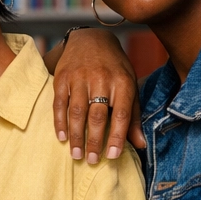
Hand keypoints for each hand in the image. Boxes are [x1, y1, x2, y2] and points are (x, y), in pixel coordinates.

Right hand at [51, 28, 143, 162]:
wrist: (90, 39)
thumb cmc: (114, 67)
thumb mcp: (129, 86)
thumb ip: (134, 115)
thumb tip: (141, 144)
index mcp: (122, 82)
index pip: (121, 114)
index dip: (117, 137)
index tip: (113, 156)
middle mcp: (101, 79)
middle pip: (97, 115)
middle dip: (94, 141)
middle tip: (91, 160)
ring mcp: (79, 78)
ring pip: (77, 112)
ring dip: (76, 136)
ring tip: (77, 154)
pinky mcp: (62, 78)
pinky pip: (59, 104)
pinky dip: (60, 122)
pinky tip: (62, 137)